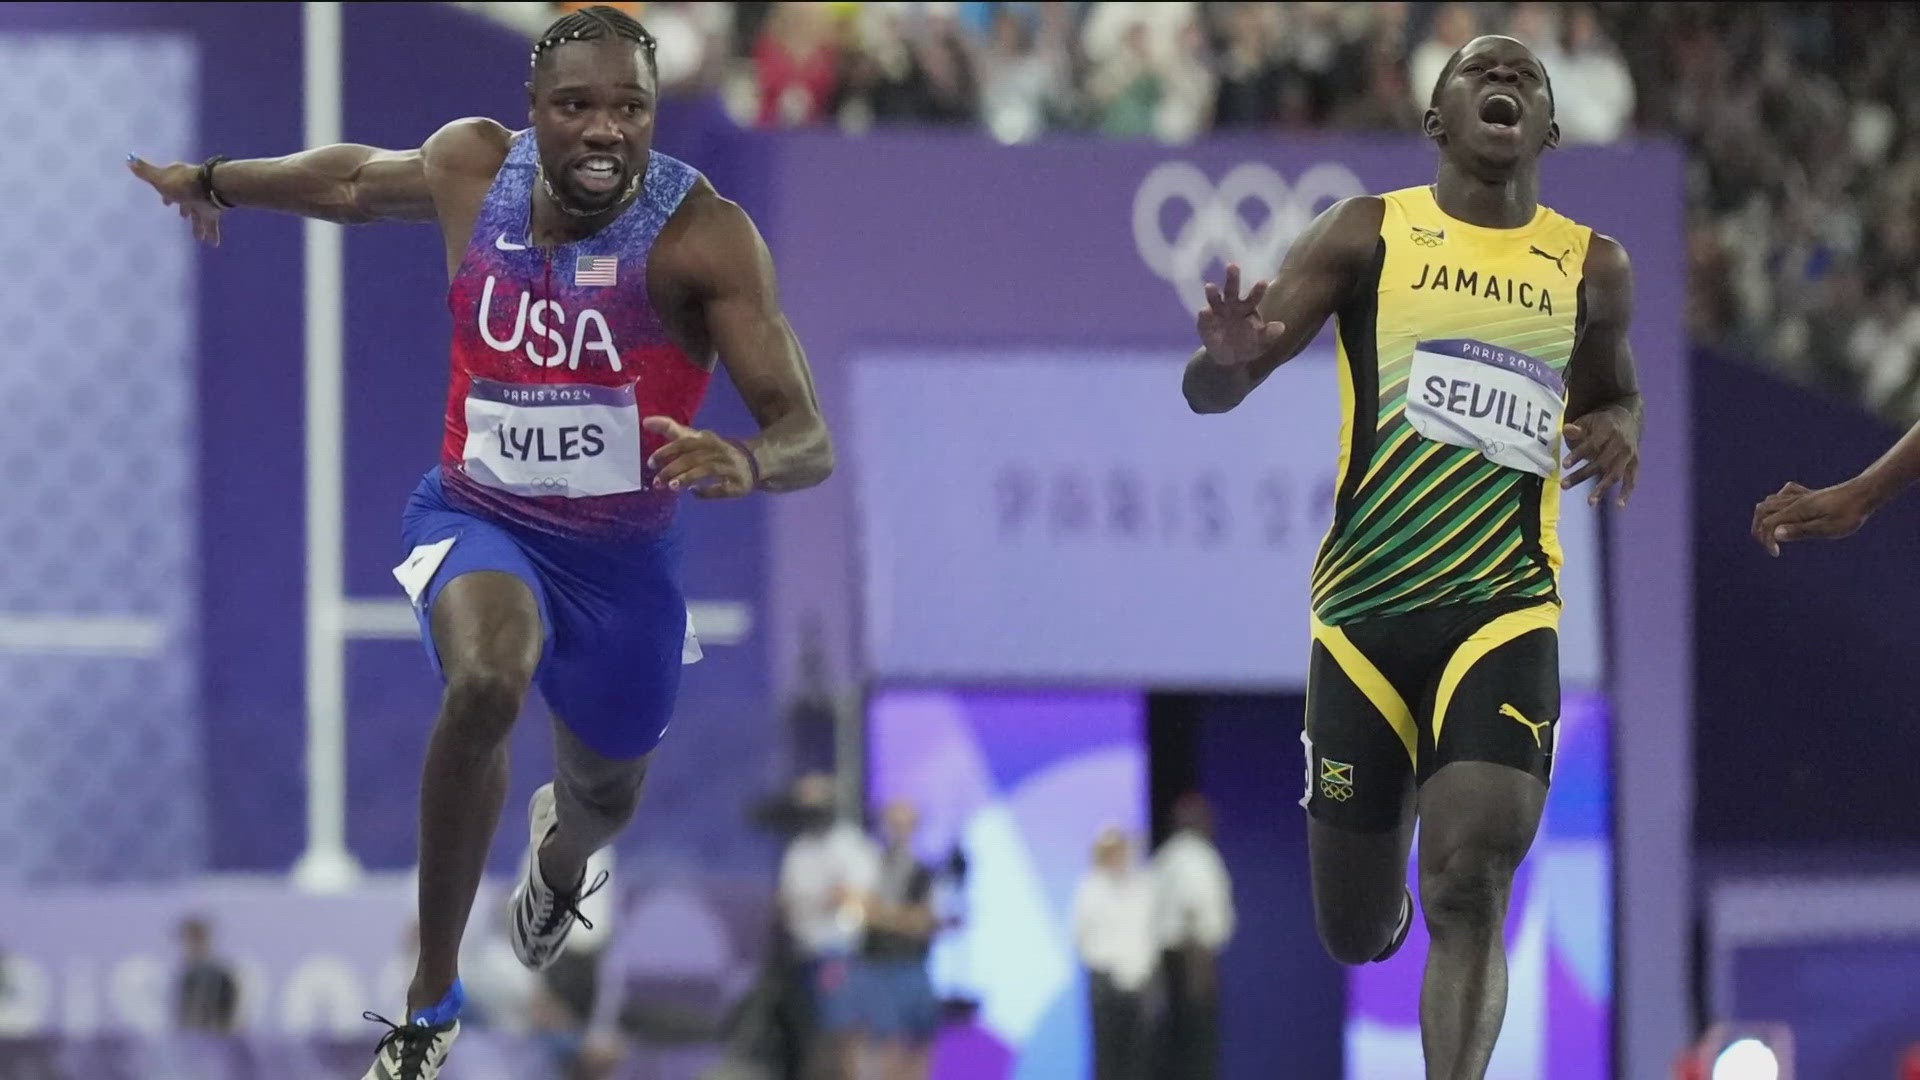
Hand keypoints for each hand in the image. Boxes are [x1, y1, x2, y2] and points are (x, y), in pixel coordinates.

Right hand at [127, 156, 222, 245]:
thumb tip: (130, 159)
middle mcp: (190, 190)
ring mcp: (203, 200)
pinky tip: (213, 244)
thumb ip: (145, 171)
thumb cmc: (181, 184)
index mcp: (177, 180)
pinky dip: (212, 233)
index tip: (166, 203)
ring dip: (198, 226)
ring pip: (199, 215)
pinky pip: (211, 224)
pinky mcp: (213, 211)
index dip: (167, 195)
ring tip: (199, 238)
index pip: (170, 187)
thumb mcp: (159, 178)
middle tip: (183, 217)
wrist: (209, 188)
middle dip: (185, 209)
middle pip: (186, 201)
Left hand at [643, 417, 754, 497]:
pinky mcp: (738, 483)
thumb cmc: (714, 450)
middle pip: (693, 458)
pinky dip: (707, 491)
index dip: (666, 452)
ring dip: (687, 478)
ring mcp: (730, 467)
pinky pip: (722, 488)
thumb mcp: (695, 439)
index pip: (684, 442)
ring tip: (671, 487)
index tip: (650, 463)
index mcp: (706, 439)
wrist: (752, 460)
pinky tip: (694, 493)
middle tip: (657, 482)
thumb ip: (672, 430)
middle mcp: (718, 450)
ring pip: (706, 470)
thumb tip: (645, 421)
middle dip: (673, 469)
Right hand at [1196, 263, 1285, 367]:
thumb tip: (1282, 327)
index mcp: (1247, 308)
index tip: (1263, 282)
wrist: (1230, 358)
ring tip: (1210, 286)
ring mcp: (1217, 313)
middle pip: (1232, 290)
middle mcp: (1231, 306)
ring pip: (1214, 300)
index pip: (1253, 297)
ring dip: (1212, 293)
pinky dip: (1204, 315)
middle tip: (1232, 266)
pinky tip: (1205, 312)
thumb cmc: (1248, 345)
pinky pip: (1204, 318)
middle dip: (1232, 278)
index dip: (1258, 290)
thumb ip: (1269, 334)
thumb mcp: (1261, 342)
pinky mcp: (1205, 324)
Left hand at [1561, 408, 1639, 506]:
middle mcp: (1621, 443)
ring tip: (1590, 502)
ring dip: (1602, 488)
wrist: (1628, 420)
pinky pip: (1632, 480)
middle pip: (1601, 462)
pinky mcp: (1635, 464)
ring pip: (1615, 474)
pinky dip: (1627, 492)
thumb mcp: (1588, 421)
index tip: (1564, 465)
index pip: (1592, 444)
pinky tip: (1619, 505)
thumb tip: (1567, 429)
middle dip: (1582, 475)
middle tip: (1564, 486)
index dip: (1578, 454)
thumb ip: (1578, 429)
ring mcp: (1629, 454)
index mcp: (1609, 429)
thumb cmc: (1600, 424)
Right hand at [1750, 479, 1875, 555]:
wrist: (1865, 494)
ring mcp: (1800, 496)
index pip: (1768, 524)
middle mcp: (1794, 501)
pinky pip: (1783, 494)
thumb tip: (1776, 534)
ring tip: (1774, 533)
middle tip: (1770, 545)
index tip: (1777, 554)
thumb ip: (1801, 531)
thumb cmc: (1849, 514)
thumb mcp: (1828, 528)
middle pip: (1761, 511)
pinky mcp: (1808, 494)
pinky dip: (1777, 503)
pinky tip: (1786, 511)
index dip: (1766, 541)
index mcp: (1796, 510)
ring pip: (1769, 502)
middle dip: (1758, 529)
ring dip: (1765, 518)